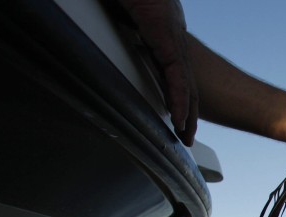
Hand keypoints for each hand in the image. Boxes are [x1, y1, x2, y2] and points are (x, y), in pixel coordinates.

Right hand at [116, 0, 198, 145]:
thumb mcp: (115, 11)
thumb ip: (113, 27)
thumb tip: (97, 39)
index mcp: (159, 28)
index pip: (171, 67)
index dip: (175, 93)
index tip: (174, 115)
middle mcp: (170, 33)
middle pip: (184, 79)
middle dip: (187, 109)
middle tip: (186, 136)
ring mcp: (171, 32)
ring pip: (184, 80)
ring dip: (186, 111)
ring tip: (185, 136)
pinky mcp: (165, 32)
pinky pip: (174, 72)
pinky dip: (177, 96)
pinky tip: (178, 117)